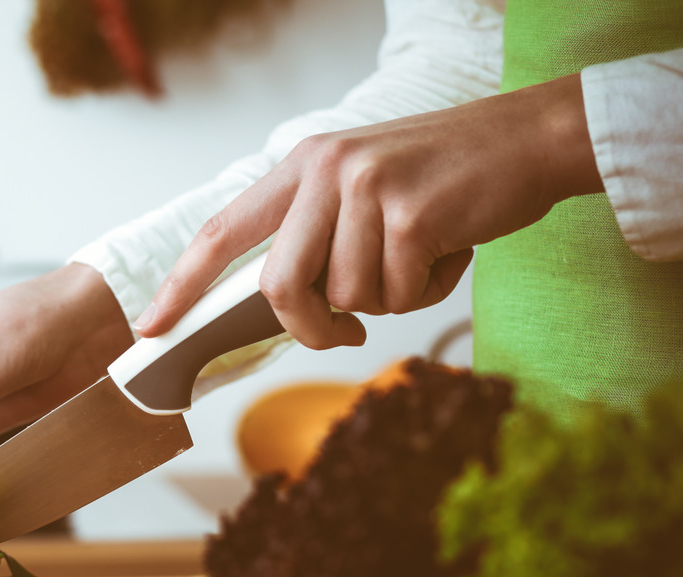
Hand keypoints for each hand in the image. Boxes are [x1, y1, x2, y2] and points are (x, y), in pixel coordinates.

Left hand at [133, 73, 603, 348]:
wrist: (530, 139)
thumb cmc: (446, 178)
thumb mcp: (363, 188)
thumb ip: (317, 236)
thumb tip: (280, 309)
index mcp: (303, 165)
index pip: (222, 232)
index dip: (182, 284)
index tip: (152, 325)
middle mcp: (324, 171)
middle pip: (280, 288)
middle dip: (310, 327)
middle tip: (344, 331)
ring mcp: (365, 190)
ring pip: (346, 298)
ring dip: (388, 300)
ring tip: (421, 258)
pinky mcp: (410, 216)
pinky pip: (397, 296)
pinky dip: (426, 292)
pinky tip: (449, 252)